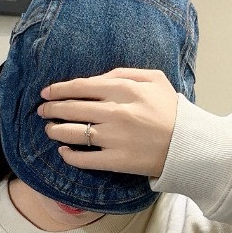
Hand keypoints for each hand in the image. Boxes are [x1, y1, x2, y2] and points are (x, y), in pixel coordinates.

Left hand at [38, 68, 177, 179]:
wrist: (189, 145)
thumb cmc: (172, 111)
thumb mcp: (155, 79)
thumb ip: (125, 72)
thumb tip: (96, 78)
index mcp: (124, 89)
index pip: (81, 86)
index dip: (59, 89)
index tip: (47, 92)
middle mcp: (115, 112)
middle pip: (71, 108)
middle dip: (51, 108)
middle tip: (42, 110)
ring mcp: (114, 138)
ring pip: (72, 132)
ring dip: (55, 130)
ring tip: (49, 129)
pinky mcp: (116, 160)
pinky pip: (84, 159)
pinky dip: (69, 156)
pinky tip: (63, 152)